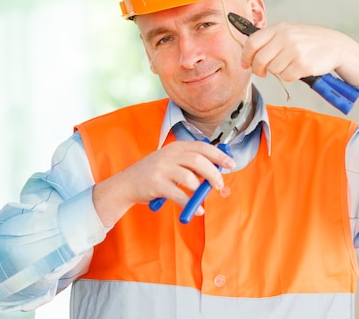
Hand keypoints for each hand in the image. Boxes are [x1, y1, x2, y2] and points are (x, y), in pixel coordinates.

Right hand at [92, 141, 234, 226]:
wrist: (127, 184)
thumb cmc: (154, 174)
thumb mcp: (171, 161)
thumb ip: (190, 163)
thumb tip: (216, 170)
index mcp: (176, 147)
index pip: (203, 147)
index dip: (219, 155)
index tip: (231, 164)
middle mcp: (169, 155)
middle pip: (198, 161)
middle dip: (213, 174)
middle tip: (219, 185)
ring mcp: (162, 168)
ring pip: (189, 178)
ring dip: (200, 190)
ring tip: (200, 198)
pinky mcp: (156, 184)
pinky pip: (179, 195)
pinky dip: (190, 204)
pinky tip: (196, 210)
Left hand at [240, 22, 358, 86]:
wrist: (335, 45)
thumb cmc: (308, 41)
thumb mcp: (289, 32)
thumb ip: (270, 39)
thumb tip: (248, 54)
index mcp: (279, 28)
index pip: (252, 42)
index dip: (245, 56)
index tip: (245, 64)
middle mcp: (286, 38)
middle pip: (260, 59)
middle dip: (258, 69)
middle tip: (262, 72)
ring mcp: (295, 51)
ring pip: (273, 70)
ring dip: (278, 71)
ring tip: (288, 65)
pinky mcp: (303, 64)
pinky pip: (286, 77)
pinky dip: (289, 76)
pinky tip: (297, 69)